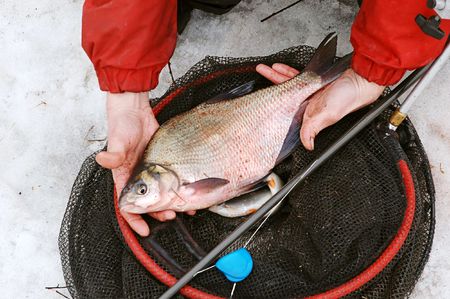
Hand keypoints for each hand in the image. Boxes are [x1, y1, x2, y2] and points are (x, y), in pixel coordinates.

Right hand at [96, 92, 191, 235]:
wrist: (135, 110)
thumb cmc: (122, 125)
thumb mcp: (118, 141)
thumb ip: (114, 153)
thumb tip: (103, 159)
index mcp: (124, 177)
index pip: (126, 206)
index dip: (134, 220)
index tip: (144, 231)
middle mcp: (137, 178)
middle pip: (148, 204)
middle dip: (158, 213)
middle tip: (170, 216)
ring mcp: (151, 172)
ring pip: (162, 195)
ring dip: (172, 203)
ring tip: (185, 209)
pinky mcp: (162, 164)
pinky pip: (173, 181)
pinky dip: (181, 189)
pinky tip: (191, 192)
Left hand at [256, 63, 384, 149]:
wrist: (363, 77)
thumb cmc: (350, 97)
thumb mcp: (328, 114)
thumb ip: (313, 128)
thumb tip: (306, 145)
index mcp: (310, 115)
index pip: (287, 115)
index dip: (273, 110)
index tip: (260, 105)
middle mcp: (309, 104)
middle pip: (283, 98)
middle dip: (269, 90)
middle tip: (257, 83)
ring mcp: (311, 92)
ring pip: (288, 85)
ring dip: (276, 77)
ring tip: (264, 69)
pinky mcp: (316, 80)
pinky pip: (298, 76)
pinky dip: (288, 72)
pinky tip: (279, 67)